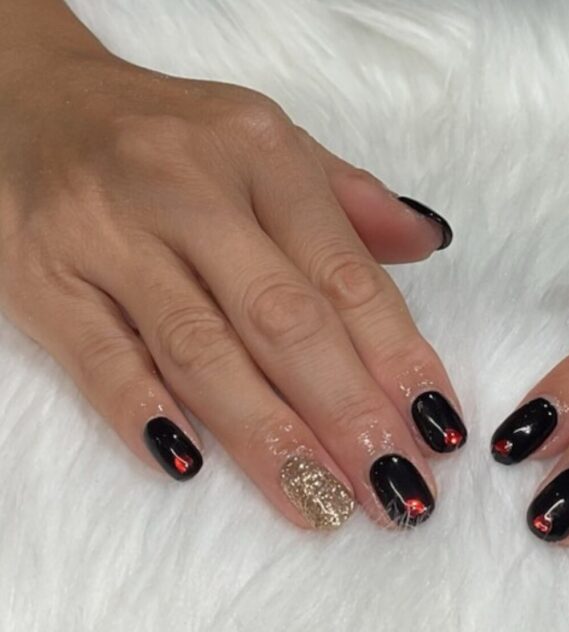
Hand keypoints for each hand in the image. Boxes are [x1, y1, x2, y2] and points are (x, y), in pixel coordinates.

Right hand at [0, 41, 465, 529]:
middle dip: (348, 413)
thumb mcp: (264, 142)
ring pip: (202, 350)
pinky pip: (98, 357)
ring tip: (323, 503)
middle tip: (396, 488)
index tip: (437, 428)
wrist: (25, 100)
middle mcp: (191, 190)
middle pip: (283, 320)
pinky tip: (191, 469)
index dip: (398, 358)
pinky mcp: (40, 277)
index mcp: (262, 154)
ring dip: (268, 437)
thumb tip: (430, 241)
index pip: (346, 275)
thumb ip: (349, 198)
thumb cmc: (169, 137)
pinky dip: (145, 413)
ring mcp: (110, 234)